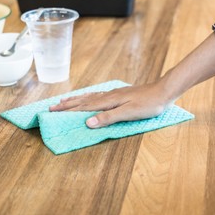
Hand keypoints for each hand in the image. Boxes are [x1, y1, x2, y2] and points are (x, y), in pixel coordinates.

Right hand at [49, 82, 169, 127]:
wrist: (163, 92)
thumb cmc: (148, 105)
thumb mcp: (129, 113)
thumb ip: (108, 118)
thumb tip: (87, 122)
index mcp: (108, 101)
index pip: (83, 106)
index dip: (68, 110)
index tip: (52, 112)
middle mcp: (108, 95)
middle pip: (83, 100)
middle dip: (67, 105)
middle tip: (51, 108)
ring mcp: (114, 93)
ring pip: (89, 96)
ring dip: (75, 99)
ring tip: (63, 101)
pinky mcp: (120, 94)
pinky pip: (98, 95)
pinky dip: (88, 96)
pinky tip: (89, 96)